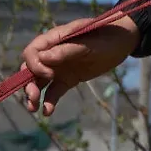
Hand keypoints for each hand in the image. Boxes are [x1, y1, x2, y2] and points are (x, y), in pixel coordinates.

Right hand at [21, 15, 139, 114]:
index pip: (32, 51)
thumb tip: (43, 58)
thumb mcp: (89, 44)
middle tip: (33, 98)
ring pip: (39, 81)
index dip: (34, 64)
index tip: (49, 74)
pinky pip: (53, 91)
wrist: (122, 42)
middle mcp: (52, 53)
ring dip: (33, 94)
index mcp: (55, 39)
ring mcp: (58, 67)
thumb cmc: (107, 37)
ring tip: (34, 108)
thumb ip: (67, 50)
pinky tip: (47, 112)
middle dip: (28, 83)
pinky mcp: (67, 79)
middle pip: (31, 69)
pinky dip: (49, 101)